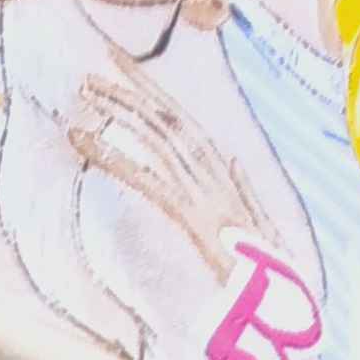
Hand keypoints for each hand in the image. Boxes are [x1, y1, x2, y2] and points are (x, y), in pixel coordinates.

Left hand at [66, 55, 274, 269]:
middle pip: (164, 116)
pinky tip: (83, 140)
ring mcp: (200, 188)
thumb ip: (243, 186)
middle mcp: (210, 168)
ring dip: (117, 109)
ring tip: (83, 91)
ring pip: (153, 134)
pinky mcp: (189, 213)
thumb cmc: (265, 266)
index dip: (150, 89)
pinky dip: (111, 156)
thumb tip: (232, 157)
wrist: (276, 293)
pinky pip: (143, 177)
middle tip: (92, 68)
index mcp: (221, 168)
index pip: (178, 118)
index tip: (121, 66)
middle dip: (129, 87)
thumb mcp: (256, 220)